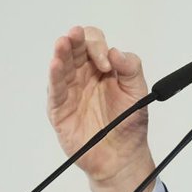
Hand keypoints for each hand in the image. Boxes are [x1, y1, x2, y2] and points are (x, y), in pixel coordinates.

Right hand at [47, 26, 156, 191]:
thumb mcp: (137, 92)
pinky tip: (55, 64)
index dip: (98, 47)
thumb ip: (130, 69)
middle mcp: (83, 75)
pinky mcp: (60, 108)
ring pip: (61, 65)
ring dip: (61, 53)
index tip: (107, 64)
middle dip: (75, 40)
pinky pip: (55, 90)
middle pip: (74, 49)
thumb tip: (115, 52)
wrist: (121, 156)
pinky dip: (54, 76)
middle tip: (77, 35)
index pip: (94, 44)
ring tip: (63, 43)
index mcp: (101, 67)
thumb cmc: (128, 123)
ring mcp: (70, 90)